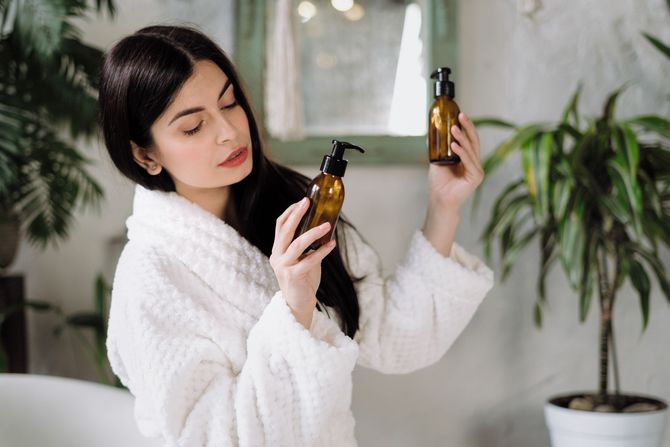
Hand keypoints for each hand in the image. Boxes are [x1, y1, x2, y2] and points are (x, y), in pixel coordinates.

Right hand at [270, 197, 336, 328]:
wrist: (298, 304)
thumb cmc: (303, 280)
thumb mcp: (303, 259)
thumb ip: (308, 246)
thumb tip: (324, 227)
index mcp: (277, 250)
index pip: (280, 225)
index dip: (290, 212)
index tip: (303, 201)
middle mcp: (277, 256)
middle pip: (285, 230)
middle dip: (296, 214)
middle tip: (307, 202)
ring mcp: (283, 266)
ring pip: (297, 244)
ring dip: (313, 233)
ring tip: (327, 225)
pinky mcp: (293, 276)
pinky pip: (309, 260)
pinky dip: (322, 251)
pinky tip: (332, 245)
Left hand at [428, 112, 484, 211]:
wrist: (439, 199)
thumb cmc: (439, 183)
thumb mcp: (438, 160)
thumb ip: (439, 148)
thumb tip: (433, 132)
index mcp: (467, 159)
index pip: (469, 139)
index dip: (466, 127)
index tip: (459, 114)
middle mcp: (474, 163)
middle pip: (473, 141)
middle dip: (467, 127)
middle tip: (461, 115)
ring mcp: (477, 170)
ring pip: (470, 149)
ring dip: (462, 138)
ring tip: (453, 129)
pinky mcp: (476, 177)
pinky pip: (469, 161)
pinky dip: (462, 152)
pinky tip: (454, 145)